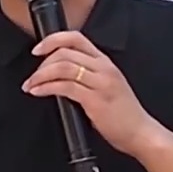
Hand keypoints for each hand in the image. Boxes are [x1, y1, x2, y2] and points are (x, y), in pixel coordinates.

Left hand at [21, 31, 157, 155]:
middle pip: (64, 52)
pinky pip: (65, 87)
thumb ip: (87, 74)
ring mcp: (101, 83)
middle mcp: (104, 68)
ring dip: (40, 75)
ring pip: (63, 67)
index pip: (76, 38)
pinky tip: (38, 92)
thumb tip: (57, 71)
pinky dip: (46, 87)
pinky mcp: (95, 100)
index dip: (52, 40)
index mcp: (105, 62)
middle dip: (42, 64)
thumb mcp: (107, 85)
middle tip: (33, 77)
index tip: (37, 49)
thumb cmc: (123, 114)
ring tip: (31, 85)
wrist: (141, 133)